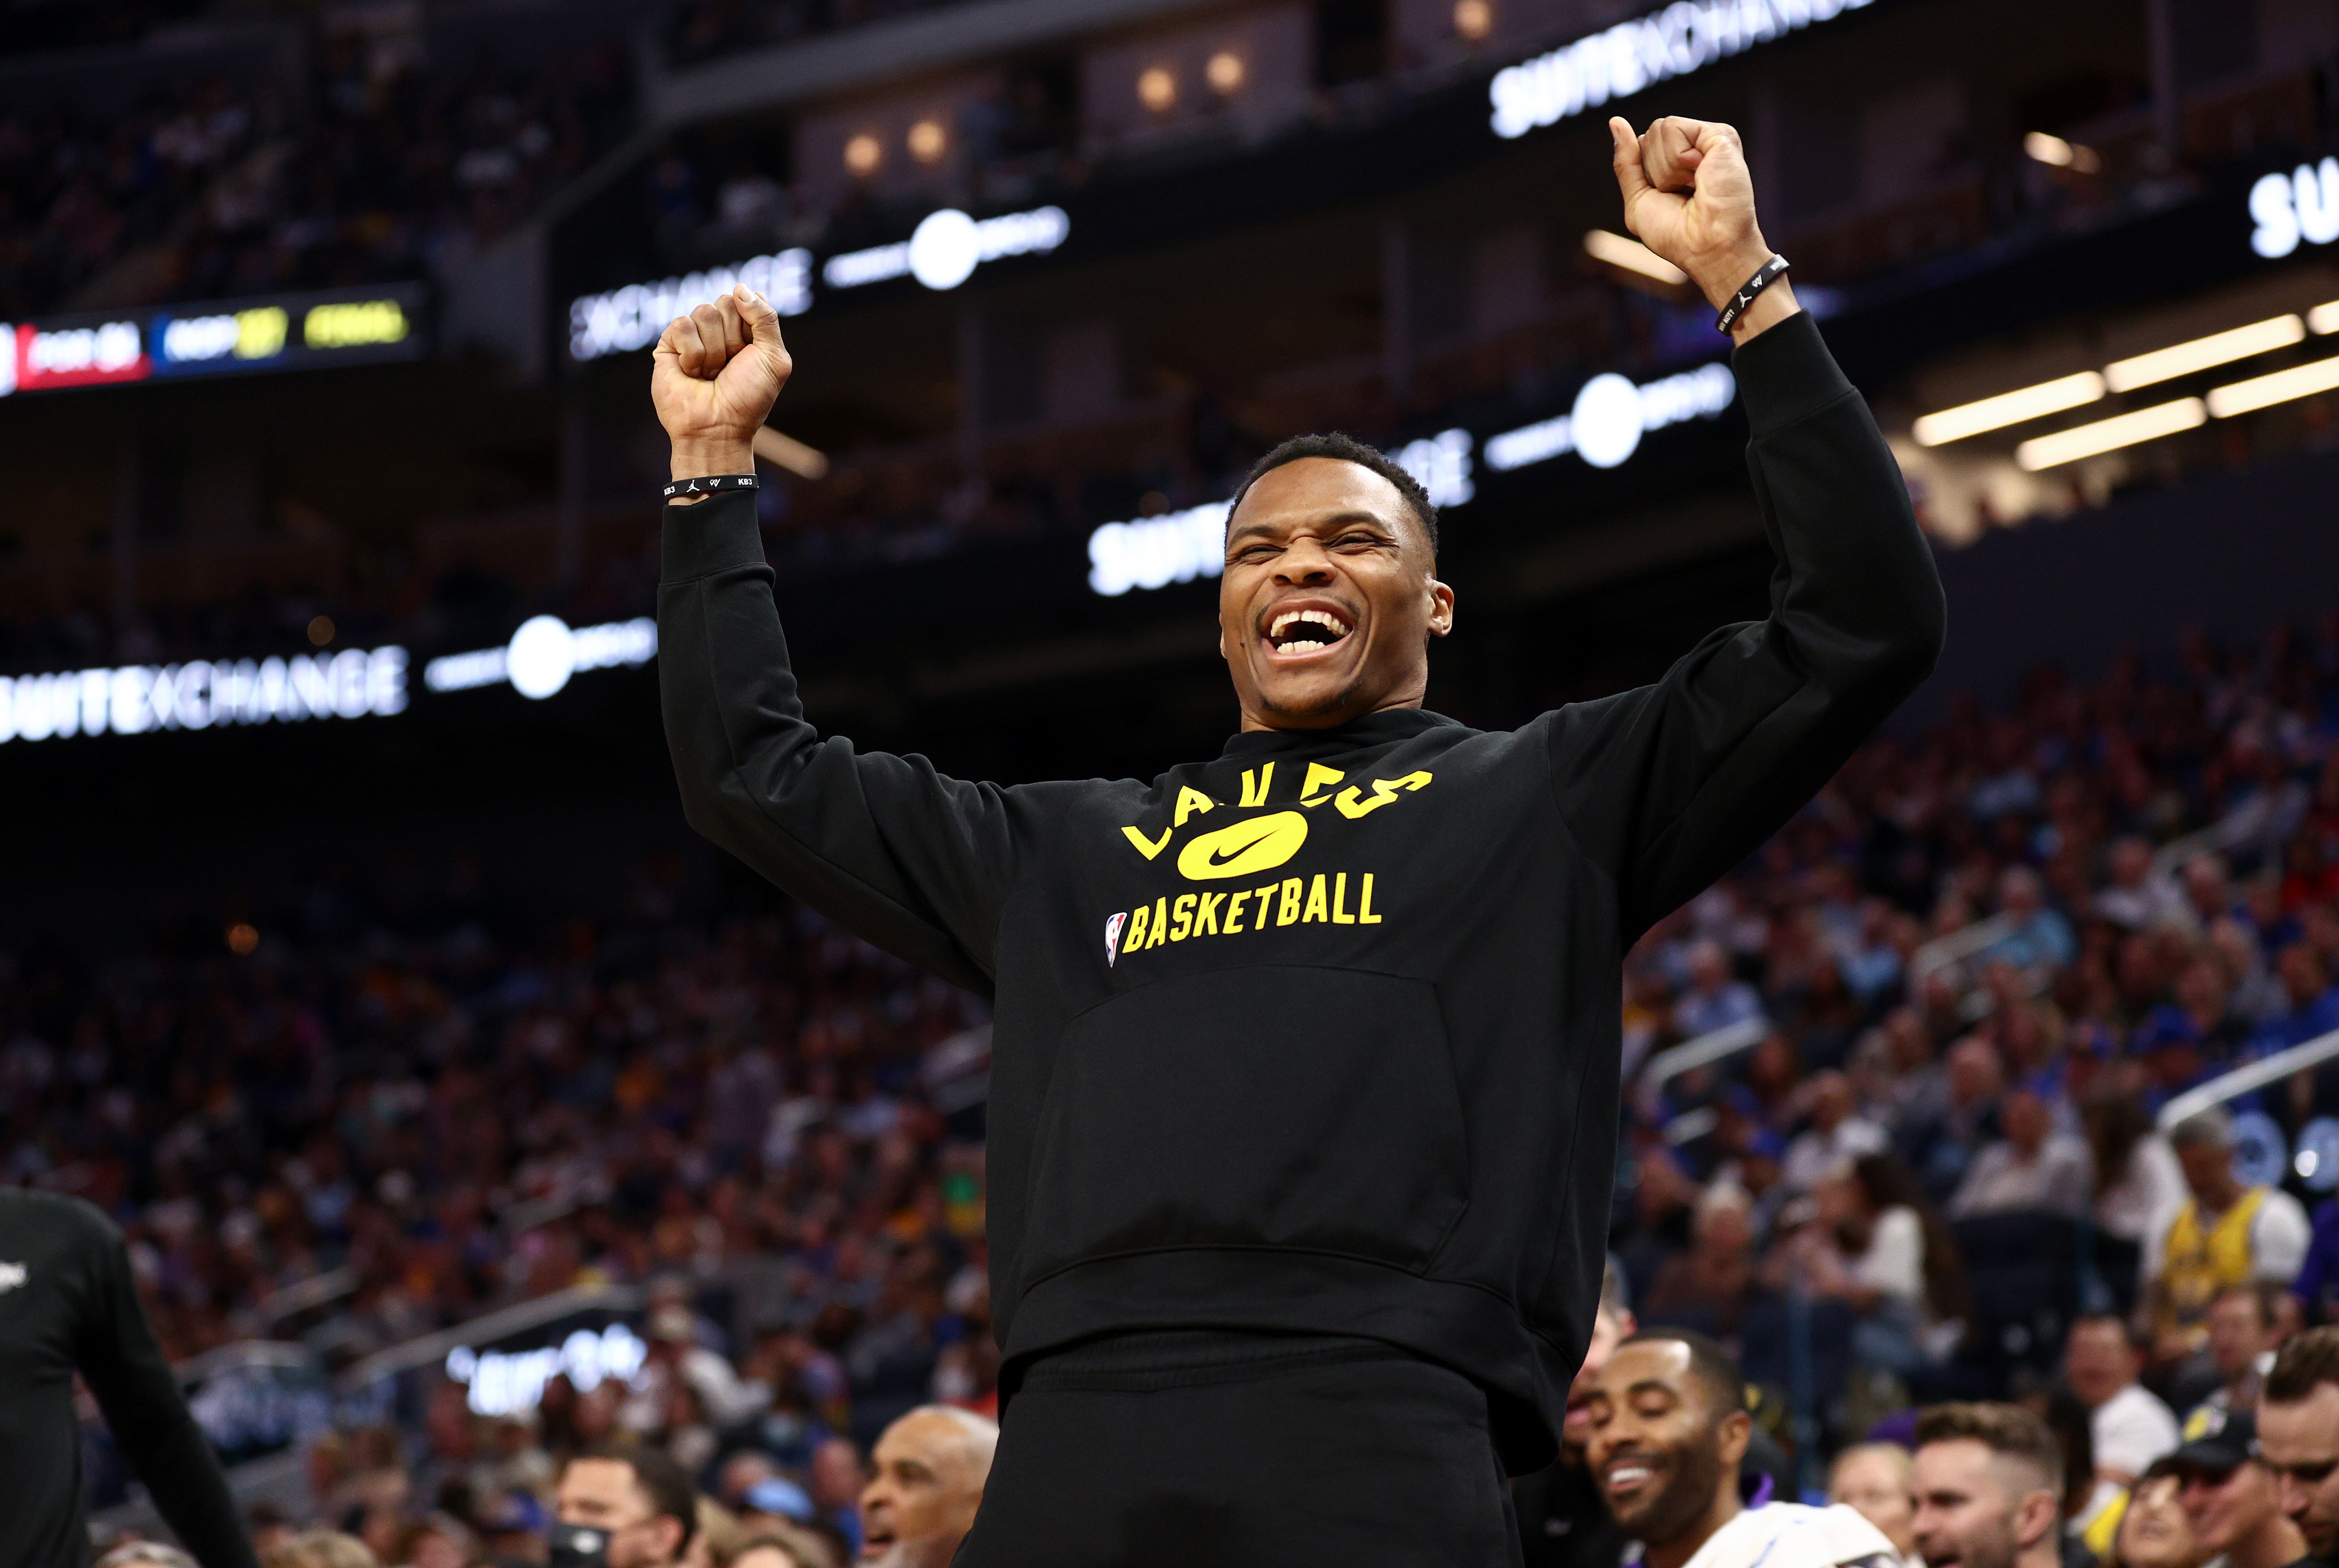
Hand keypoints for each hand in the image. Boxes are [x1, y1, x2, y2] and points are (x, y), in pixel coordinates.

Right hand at [652, 283, 792, 483]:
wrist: (717, 428)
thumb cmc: (747, 399)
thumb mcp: (774, 358)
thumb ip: (765, 318)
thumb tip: (739, 287)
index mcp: (747, 331)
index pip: (747, 299)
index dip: (750, 326)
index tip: (750, 354)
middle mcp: (720, 330)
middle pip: (725, 302)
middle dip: (732, 339)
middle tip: (729, 368)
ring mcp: (694, 335)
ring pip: (704, 312)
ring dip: (713, 351)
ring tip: (710, 374)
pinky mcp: (670, 343)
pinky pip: (683, 325)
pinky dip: (692, 354)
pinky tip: (692, 373)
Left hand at [1609, 115, 1796, 342]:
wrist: (1705, 247)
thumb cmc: (1675, 235)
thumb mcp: (1638, 199)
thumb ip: (1626, 162)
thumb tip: (1615, 121)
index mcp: (1677, 162)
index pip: (1642, 146)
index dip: (1645, 175)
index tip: (1668, 198)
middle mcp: (1695, 147)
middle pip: (1649, 135)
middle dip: (1655, 171)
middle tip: (1683, 193)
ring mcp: (1709, 140)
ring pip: (1660, 129)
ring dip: (1666, 168)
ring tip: (1694, 186)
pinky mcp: (1720, 135)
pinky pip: (1674, 128)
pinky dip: (1678, 159)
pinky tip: (1701, 176)